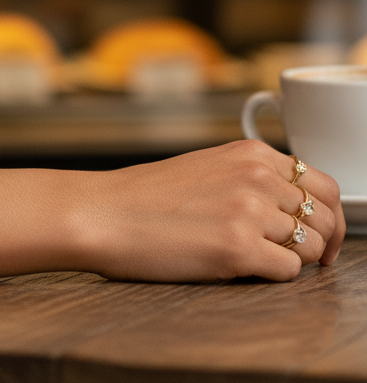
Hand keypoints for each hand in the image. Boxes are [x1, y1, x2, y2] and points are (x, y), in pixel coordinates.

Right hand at [75, 140, 344, 281]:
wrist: (100, 212)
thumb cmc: (143, 197)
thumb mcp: (206, 167)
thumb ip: (250, 177)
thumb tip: (292, 207)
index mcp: (250, 153)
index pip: (322, 182)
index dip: (328, 214)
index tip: (320, 233)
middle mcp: (256, 176)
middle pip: (327, 215)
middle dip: (325, 241)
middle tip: (310, 258)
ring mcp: (249, 210)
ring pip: (312, 247)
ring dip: (292, 259)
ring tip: (255, 259)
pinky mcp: (238, 247)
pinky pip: (288, 271)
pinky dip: (271, 275)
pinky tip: (239, 266)